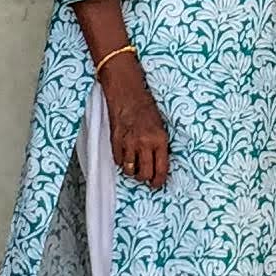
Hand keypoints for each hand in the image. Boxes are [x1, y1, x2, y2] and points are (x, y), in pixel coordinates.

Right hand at [100, 51, 169, 186]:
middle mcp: (144, 143)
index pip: (161, 169)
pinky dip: (121, 161)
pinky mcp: (114, 141)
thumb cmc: (146, 107)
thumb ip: (160, 145)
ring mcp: (128, 143)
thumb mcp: (161, 126)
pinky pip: (118, 161)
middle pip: (144, 175)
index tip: (157, 184)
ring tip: (135, 164)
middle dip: (146, 178)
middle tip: (146, 177)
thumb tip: (159, 165)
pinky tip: (125, 154)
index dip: (159, 181)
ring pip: (130, 171)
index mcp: (160, 139)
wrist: (126, 92)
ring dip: (133, 170)